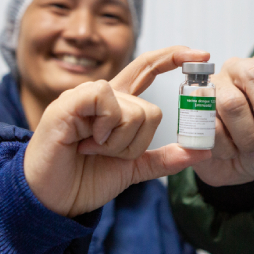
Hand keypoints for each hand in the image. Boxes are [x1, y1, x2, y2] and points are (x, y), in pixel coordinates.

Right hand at [24, 46, 212, 217]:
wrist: (51, 200)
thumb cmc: (84, 179)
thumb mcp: (133, 169)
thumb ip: (164, 159)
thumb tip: (202, 152)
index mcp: (117, 106)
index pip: (148, 69)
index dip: (173, 57)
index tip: (201, 54)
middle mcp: (103, 96)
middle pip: (150, 109)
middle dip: (136, 144)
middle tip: (106, 154)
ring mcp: (85, 97)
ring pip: (134, 111)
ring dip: (118, 143)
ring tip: (91, 150)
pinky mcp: (70, 103)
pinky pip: (107, 101)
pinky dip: (105, 127)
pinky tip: (85, 140)